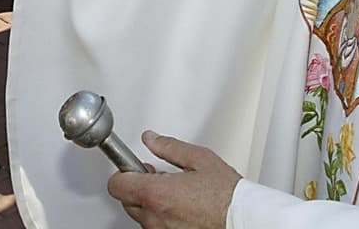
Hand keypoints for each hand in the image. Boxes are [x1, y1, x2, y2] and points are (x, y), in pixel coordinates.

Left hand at [107, 132, 240, 228]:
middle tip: (157, 177)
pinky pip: (155, 226)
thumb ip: (168, 147)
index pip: (117, 184)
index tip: (134, 167)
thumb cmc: (226, 194)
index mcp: (157, 193)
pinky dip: (161, 216)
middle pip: (126, 200)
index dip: (124, 173)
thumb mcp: (198, 158)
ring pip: (141, 215)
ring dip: (150, 203)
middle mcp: (155, 217)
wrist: (242, 218)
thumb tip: (150, 139)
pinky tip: (178, 207)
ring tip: (172, 193)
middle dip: (137, 186)